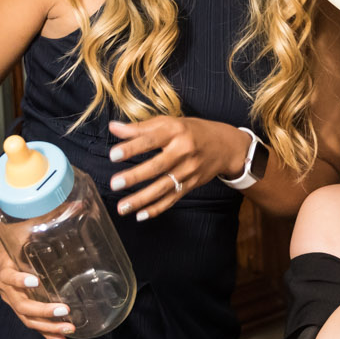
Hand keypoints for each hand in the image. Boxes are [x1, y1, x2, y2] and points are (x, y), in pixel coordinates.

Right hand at [0, 214, 73, 338]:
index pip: (9, 275)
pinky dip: (46, 333)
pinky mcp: (19, 305)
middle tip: (65, 310)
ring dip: (47, 326)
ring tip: (69, 330)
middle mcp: (5, 286)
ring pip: (26, 318)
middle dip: (43, 310)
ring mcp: (11, 298)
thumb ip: (45, 218)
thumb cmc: (9, 234)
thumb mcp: (21, 225)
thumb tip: (78, 203)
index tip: (34, 280)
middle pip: (21, 304)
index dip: (19, 279)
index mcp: (4, 266)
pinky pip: (31, 323)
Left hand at [107, 116, 246, 220]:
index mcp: (176, 132)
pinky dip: (157, 208)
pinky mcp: (191, 184)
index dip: (132, 148)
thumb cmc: (193, 131)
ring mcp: (189, 170)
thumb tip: (113, 127)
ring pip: (163, 187)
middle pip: (158, 166)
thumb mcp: (170, 122)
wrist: (226, 146)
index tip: (113, 155)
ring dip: (142, 199)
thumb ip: (141, 127)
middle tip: (115, 183)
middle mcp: (184, 151)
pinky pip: (172, 198)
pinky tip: (141, 215)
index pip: (151, 140)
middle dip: (135, 176)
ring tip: (122, 207)